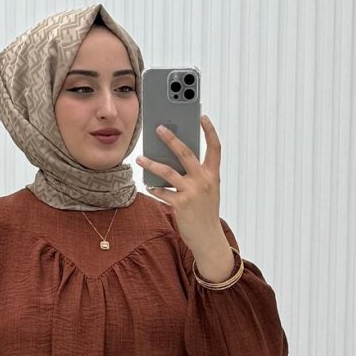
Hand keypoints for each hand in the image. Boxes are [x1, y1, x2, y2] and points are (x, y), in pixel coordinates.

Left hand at [135, 114, 222, 255]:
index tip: (202, 117)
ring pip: (167, 171)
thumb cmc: (205, 213)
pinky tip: (147, 185)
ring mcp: (192, 192)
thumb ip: (197, 175)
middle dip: (171, 138)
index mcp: (213, 175)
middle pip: (185, 152)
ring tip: (140, 158)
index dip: (210, 131)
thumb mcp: (208, 191)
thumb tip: (175, 160)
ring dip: (151, 163)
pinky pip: (162, 192)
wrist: (208, 239)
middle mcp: (203, 181)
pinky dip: (153, 188)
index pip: (215, 147)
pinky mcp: (180, 205)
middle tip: (159, 128)